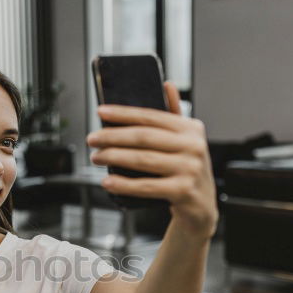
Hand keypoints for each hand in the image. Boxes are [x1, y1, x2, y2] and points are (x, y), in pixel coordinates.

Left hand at [87, 82, 218, 239]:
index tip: (100, 112)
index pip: (151, 116)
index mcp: (191, 129)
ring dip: (113, 157)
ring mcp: (190, 169)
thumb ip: (174, 115)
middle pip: (143, 137)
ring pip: (142, 160)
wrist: (201, 208)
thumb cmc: (186, 171)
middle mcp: (193, 146)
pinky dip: (123, 184)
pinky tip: (107, 181)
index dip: (123, 113)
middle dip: (112, 137)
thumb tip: (166, 84)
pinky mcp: (183, 191)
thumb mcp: (185, 142)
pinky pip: (146, 186)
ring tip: (96, 157)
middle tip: (92, 139)